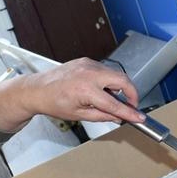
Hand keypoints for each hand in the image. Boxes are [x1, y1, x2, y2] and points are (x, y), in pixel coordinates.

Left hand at [0, 58, 144, 131]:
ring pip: (115, 74)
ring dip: (120, 87)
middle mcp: (88, 73)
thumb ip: (103, 116)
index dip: (130, 112)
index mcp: (86, 90)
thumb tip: (119, 117)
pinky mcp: (86, 60)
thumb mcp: (79, 116)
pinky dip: (109, 80)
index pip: (115, 104)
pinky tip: (102, 90)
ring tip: (113, 100)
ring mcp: (88, 64)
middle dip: (132, 93)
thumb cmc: (53, 103)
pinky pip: (105, 70)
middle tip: (132, 105)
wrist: (38, 89)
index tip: (139, 117)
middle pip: (122, 80)